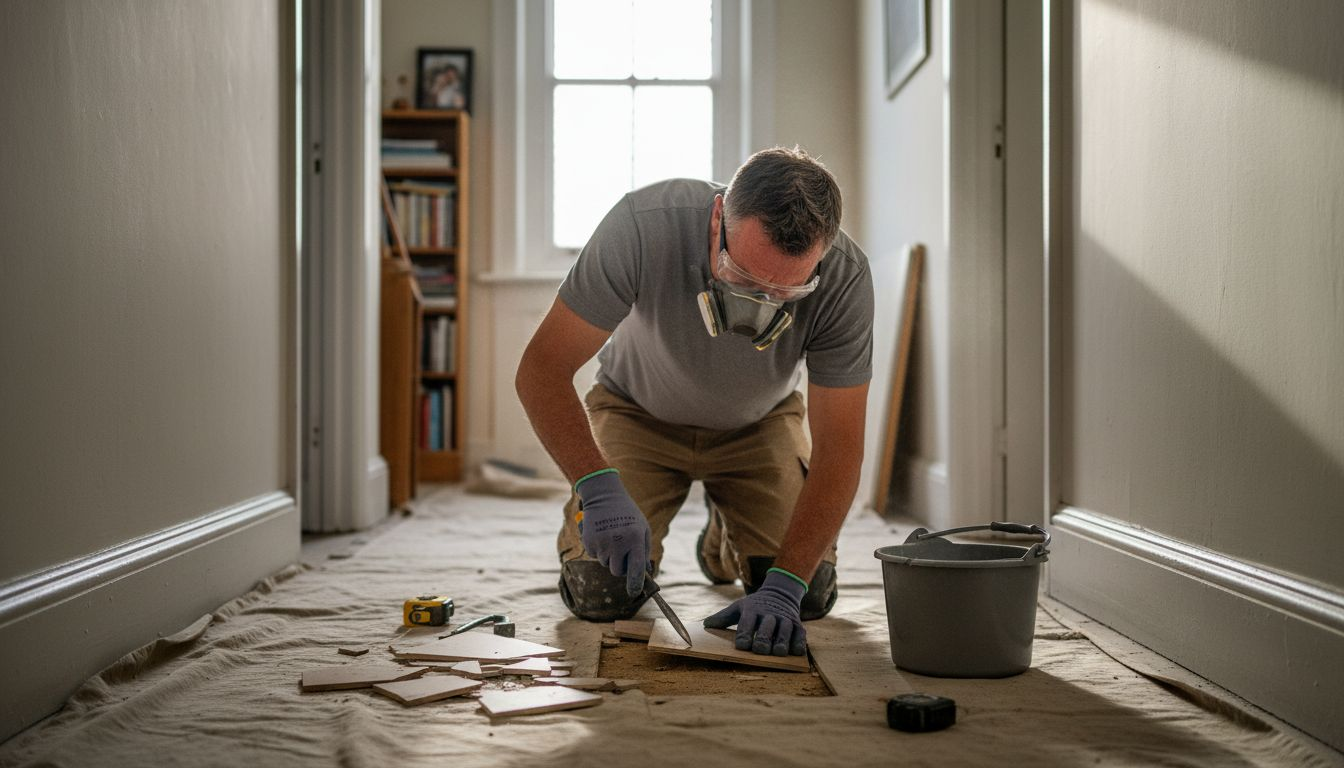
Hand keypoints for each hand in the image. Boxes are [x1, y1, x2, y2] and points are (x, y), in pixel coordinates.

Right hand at [575, 470, 650, 596]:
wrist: (604, 496)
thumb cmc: (627, 513)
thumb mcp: (642, 528)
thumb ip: (645, 551)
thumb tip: (645, 573)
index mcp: (635, 539)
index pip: (636, 569)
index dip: (635, 584)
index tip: (634, 592)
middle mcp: (618, 543)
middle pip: (617, 572)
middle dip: (620, 566)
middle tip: (622, 550)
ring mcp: (602, 543)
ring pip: (606, 564)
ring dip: (610, 556)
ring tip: (612, 536)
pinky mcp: (589, 542)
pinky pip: (595, 556)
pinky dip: (599, 549)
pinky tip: (602, 534)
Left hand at [703, 570, 807, 655]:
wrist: (780, 593)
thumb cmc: (755, 606)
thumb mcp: (739, 607)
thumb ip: (723, 617)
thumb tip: (706, 624)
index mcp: (752, 610)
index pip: (746, 622)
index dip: (744, 634)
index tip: (741, 646)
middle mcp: (769, 614)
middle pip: (766, 627)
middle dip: (763, 639)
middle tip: (759, 650)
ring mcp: (784, 619)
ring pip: (784, 630)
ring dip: (781, 641)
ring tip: (778, 653)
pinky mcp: (797, 625)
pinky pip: (800, 634)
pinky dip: (799, 642)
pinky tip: (796, 652)